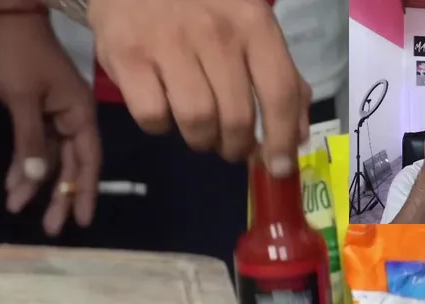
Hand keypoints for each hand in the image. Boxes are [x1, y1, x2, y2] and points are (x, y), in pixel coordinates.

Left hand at [0, 11, 100, 234]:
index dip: (85, 191)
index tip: (82, 220)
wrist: (6, 18)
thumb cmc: (19, 54)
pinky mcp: (36, 113)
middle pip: (71, 165)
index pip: (88, 160)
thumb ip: (31, 141)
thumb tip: (38, 181)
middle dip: (59, 197)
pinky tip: (12, 187)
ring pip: (50, 160)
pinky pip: (35, 147)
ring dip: (36, 185)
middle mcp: (72, 118)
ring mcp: (54, 116)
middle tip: (51, 229)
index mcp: (79, 113)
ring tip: (21, 211)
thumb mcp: (22, 99)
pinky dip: (23, 166)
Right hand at [87, 0, 309, 175]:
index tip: (278, 167)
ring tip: (198, 129)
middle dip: (236, 146)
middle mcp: (215, 33)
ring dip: (201, 140)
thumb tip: (296, 134)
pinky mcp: (128, 58)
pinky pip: (153, 117)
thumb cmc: (198, 2)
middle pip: (236, 118)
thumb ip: (278, 73)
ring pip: (197, 123)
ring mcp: (169, 45)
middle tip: (230, 145)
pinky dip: (160, 125)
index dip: (282, 139)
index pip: (279, 92)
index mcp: (252, 22)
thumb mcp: (246, 21)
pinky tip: (163, 108)